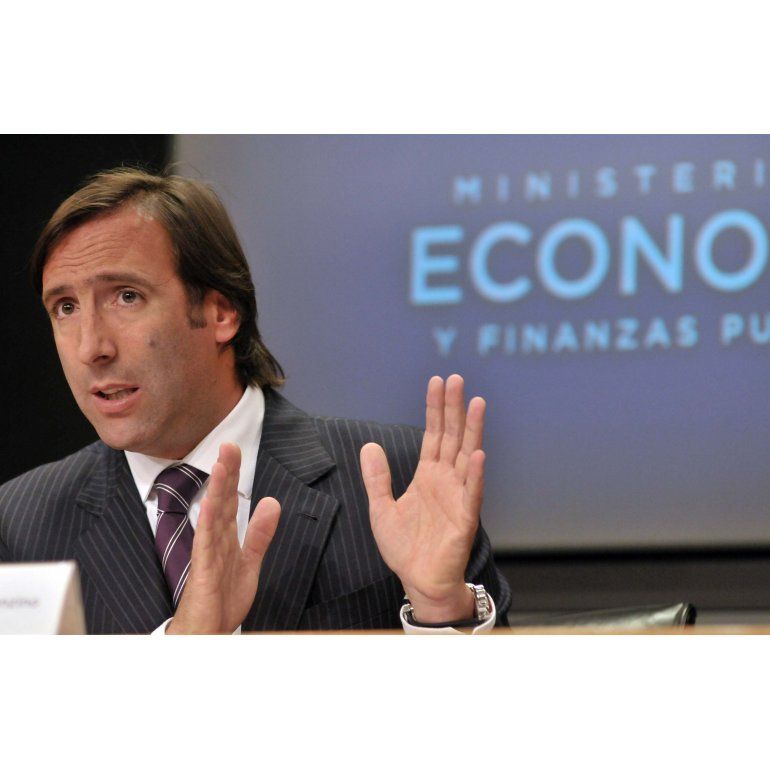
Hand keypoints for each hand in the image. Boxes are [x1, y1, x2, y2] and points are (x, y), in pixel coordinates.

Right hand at [166, 443, 280, 633]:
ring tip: (222, 464)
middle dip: (225, 472)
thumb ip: (259, 533)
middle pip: (220, 500)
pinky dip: (208, 522)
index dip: (232, 474)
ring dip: (217, 489)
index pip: (228, 499)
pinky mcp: (204, 572)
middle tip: (228, 444)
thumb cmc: (222, 600)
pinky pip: (206, 544)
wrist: (208, 635)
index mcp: (225, 537)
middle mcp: (214, 541)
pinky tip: (211, 503)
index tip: (233, 448)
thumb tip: (271, 503)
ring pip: (213, 516)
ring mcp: (207, 555)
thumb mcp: (249, 561)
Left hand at [360, 374, 484, 622]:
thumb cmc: (404, 548)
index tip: (436, 382)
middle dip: (453, 408)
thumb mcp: (381, 508)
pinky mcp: (465, 518)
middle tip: (456, 379)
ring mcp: (457, 496)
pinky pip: (471, 492)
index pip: (432, 434)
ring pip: (466, 456)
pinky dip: (474, 473)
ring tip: (477, 403)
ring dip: (472, 430)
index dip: (435, 408)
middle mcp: (445, 480)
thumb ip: (377, 478)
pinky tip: (477, 453)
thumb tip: (369, 445)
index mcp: (427, 475)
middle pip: (451, 436)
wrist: (419, 581)